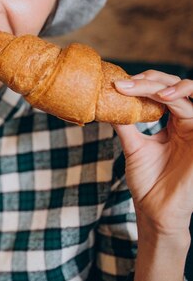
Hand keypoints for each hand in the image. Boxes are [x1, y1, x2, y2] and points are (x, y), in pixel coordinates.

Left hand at [113, 71, 192, 234]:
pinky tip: (165, 98)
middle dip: (151, 80)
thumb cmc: (147, 181)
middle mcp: (187, 123)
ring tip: (146, 88)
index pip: (161, 92)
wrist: (155, 210)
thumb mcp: (133, 147)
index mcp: (173, 122)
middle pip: (175, 86)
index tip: (116, 84)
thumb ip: (125, 124)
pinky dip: (183, 99)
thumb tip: (106, 101)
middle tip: (126, 83)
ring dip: (168, 86)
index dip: (142, 83)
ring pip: (187, 94)